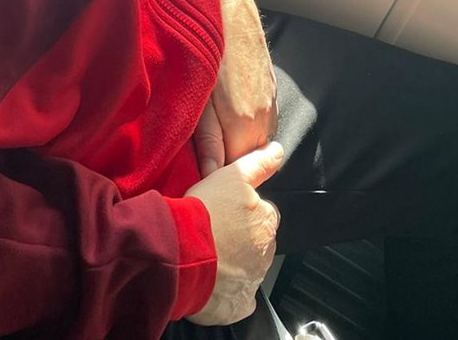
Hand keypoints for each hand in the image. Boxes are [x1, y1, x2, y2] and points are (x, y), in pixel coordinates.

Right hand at [184, 142, 283, 324]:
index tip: (227, 213)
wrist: (180, 252)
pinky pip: (239, 299)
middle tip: (215, 233)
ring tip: (208, 255)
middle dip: (241, 238)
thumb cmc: (204, 213)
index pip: (264, 213)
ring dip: (234, 263)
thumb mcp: (232, 176)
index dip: (245, 212)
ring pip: (247, 268)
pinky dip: (230, 294)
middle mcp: (265, 251)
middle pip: (257, 241)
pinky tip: (213, 283)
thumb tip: (277, 152)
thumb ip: (257, 164)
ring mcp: (253, 279)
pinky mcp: (239, 304)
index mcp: (266, 220)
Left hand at [199, 0, 278, 172]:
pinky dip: (245, 121)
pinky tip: (225, 107)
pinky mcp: (271, 85)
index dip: (215, 171)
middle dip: (227, 157)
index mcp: (245, 124)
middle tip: (199, 148)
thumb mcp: (196, 100)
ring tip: (211, 126)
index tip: (195, 169)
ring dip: (237, 138)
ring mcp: (270, 99)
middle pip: (248, 156)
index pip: (236, 170)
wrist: (226, 2)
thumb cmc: (204, 49)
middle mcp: (263, 115)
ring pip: (256, 136)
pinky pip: (261, 117)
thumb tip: (212, 176)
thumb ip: (208, 142)